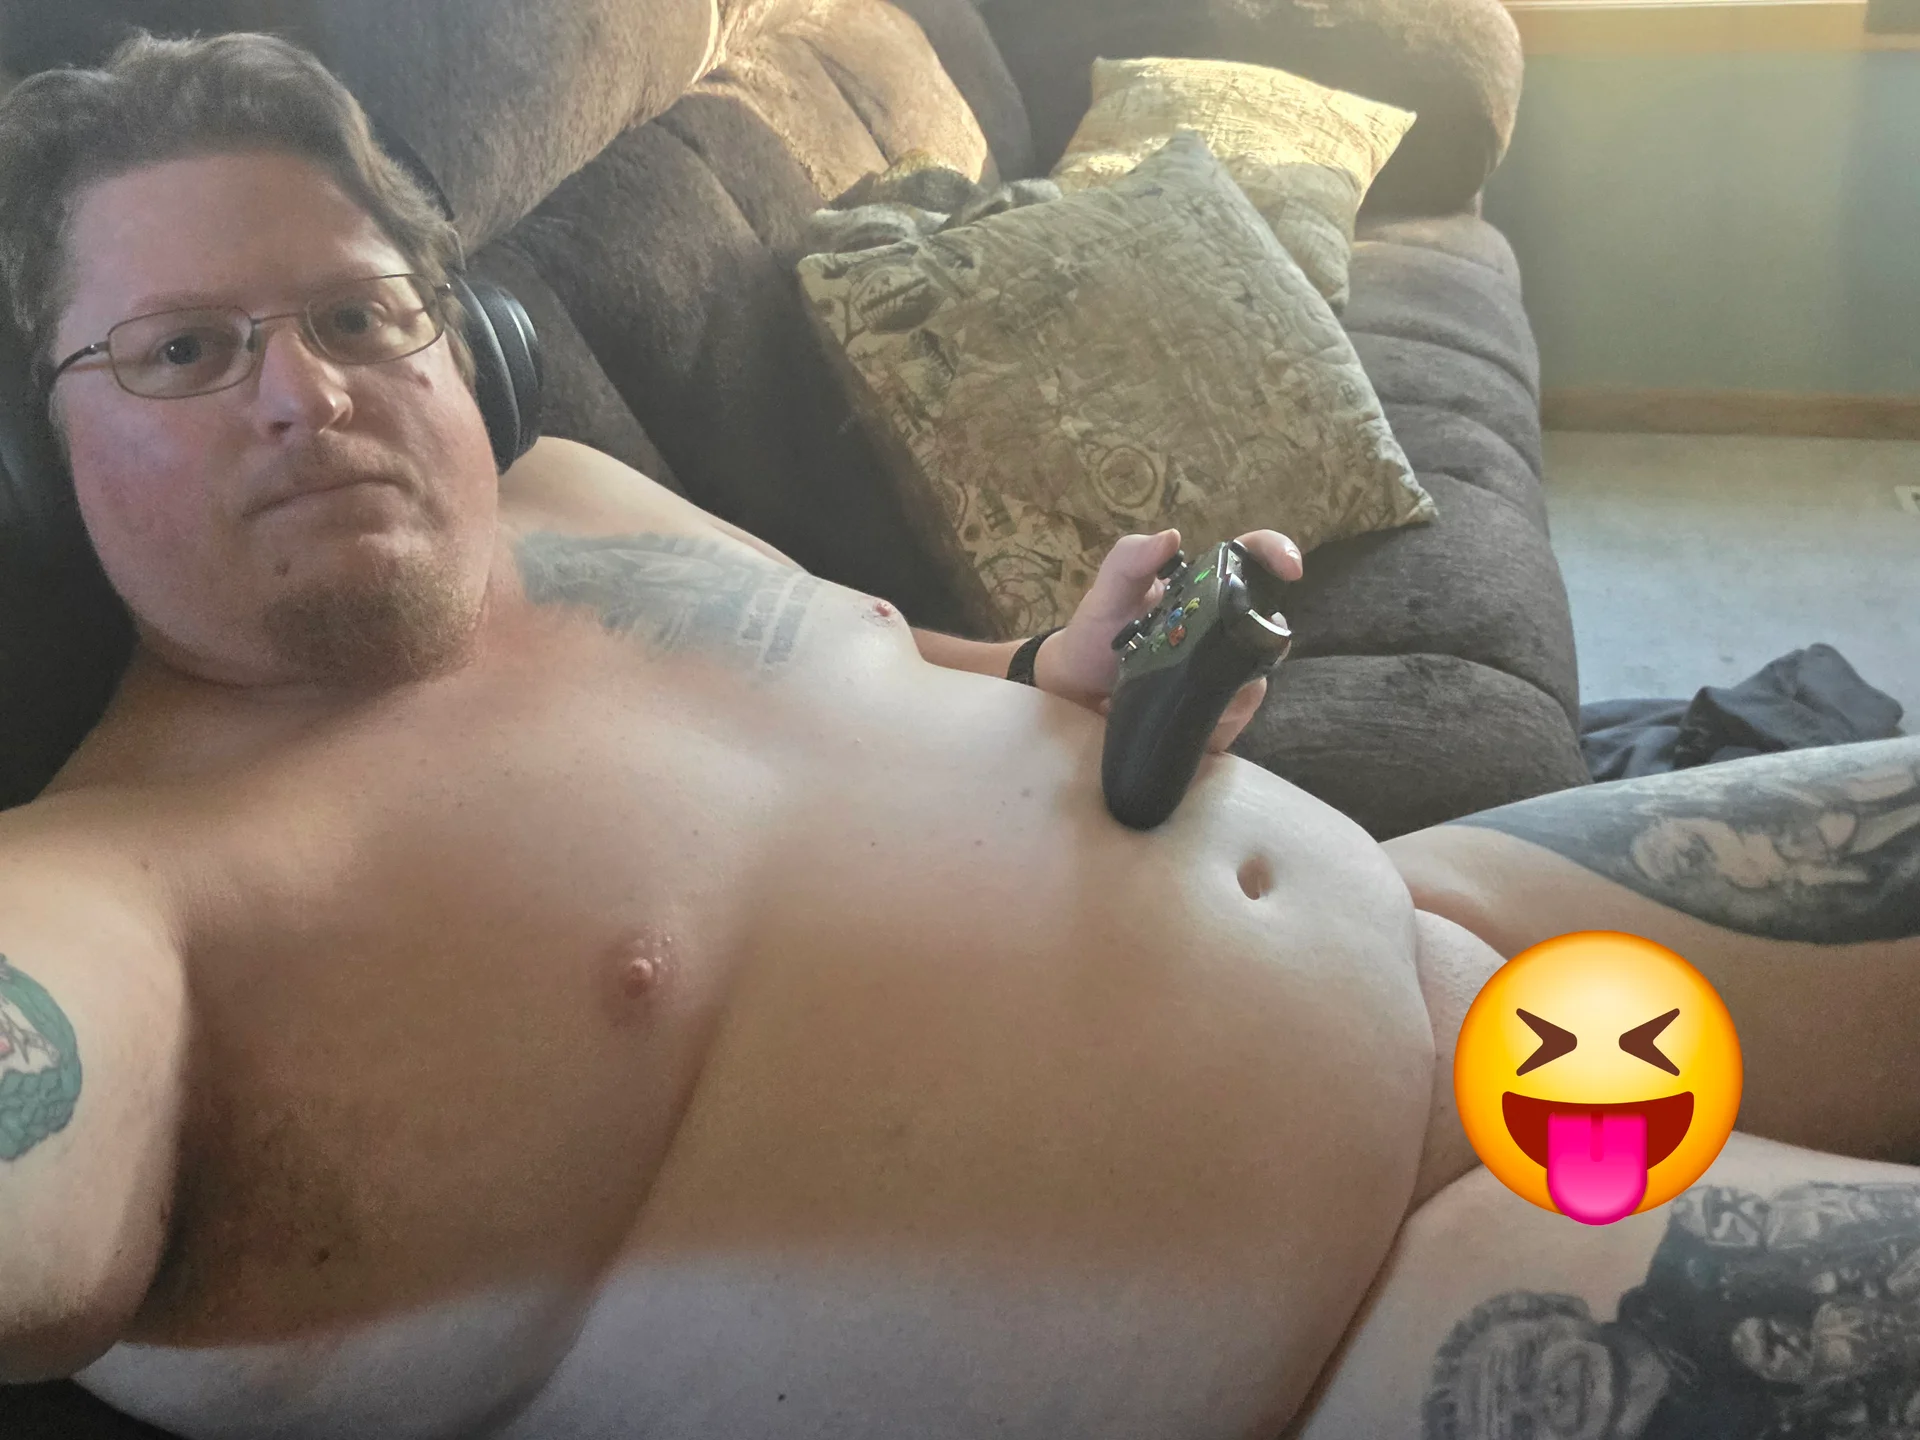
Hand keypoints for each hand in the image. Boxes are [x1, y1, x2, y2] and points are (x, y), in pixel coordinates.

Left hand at [1035, 527, 1301, 752]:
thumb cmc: (1096, 634)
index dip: (1278, 554)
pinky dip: (1219, 722)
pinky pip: (1238, 717)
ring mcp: (1224, 670)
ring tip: (1184, 695)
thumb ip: (1131, 559)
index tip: (1291, 567)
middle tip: (1223, 658)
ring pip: (1258, 678)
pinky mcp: (1216, 710)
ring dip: (1231, 689)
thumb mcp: (1107, 593)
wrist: (1077, 692)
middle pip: (1269, 628)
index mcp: (1206, 587)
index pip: (1254, 558)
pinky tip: (1190, 721)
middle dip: (1259, 644)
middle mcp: (1225, 626)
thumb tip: (1171, 536)